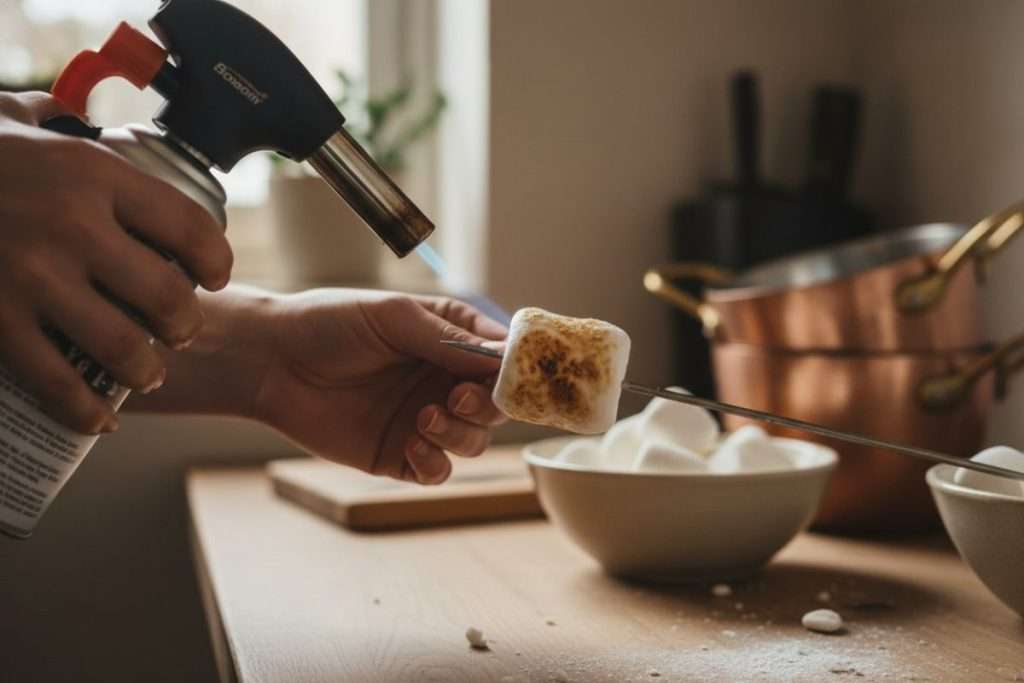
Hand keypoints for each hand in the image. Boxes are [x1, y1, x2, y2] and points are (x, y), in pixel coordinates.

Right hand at [0, 92, 232, 433]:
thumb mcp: (10, 118)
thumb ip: (56, 121)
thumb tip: (78, 117)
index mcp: (92, 175)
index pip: (191, 227)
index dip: (217, 261)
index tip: (213, 277)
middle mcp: (71, 226)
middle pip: (168, 297)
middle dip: (185, 324)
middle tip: (181, 330)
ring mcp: (30, 278)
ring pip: (124, 348)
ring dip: (146, 369)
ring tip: (147, 370)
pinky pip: (55, 383)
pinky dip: (86, 411)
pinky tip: (101, 418)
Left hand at [249, 289, 507, 483]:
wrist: (271, 361)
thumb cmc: (329, 323)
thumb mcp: (394, 318)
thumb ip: (450, 339)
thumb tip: (504, 356)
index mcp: (448, 340)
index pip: (500, 359)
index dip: (512, 371)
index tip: (510, 378)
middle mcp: (440, 380)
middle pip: (495, 406)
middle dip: (486, 406)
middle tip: (458, 400)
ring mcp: (422, 420)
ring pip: (472, 441)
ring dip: (459, 434)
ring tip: (423, 419)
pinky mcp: (398, 455)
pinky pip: (437, 471)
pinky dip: (435, 463)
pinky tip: (411, 446)